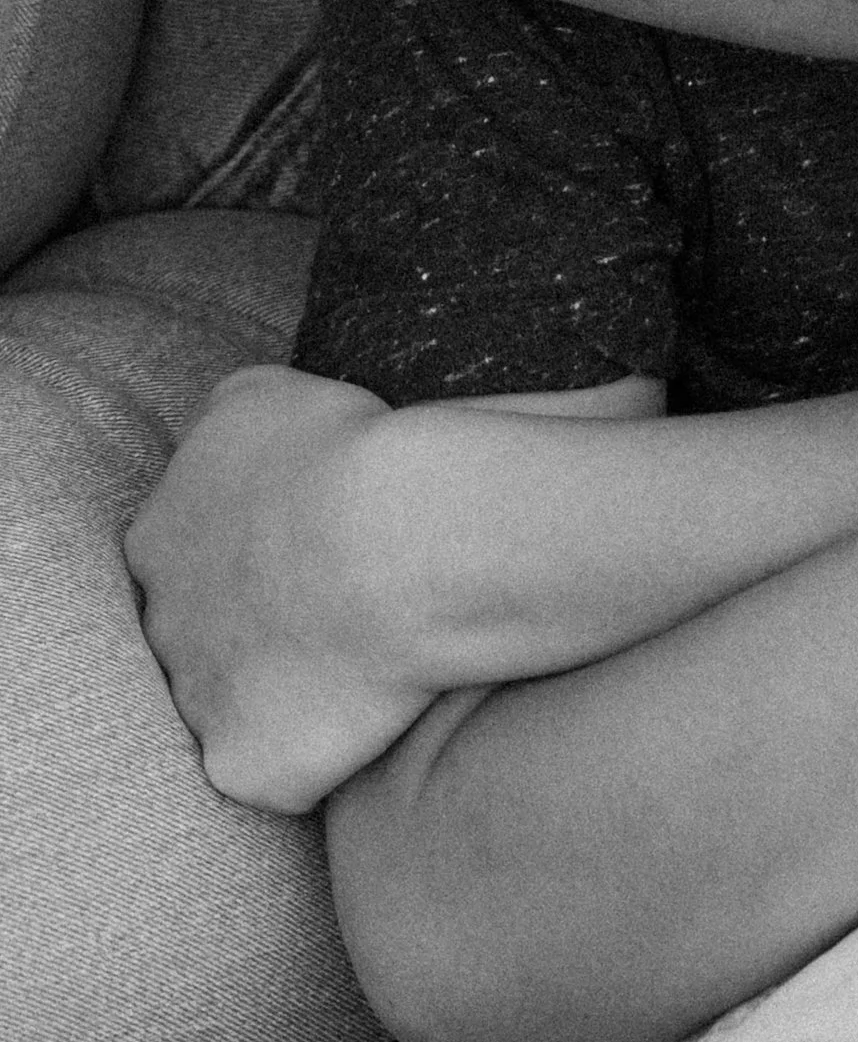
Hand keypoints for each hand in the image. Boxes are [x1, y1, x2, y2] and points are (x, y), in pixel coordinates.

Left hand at [125, 365, 426, 810]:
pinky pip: (281, 769)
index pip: (184, 557)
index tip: (309, 547)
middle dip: (254, 626)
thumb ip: (224, 433)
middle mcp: (160, 622)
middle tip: (337, 601)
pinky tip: (372, 707)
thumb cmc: (345, 451)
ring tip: (365, 652)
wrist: (392, 539)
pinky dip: (322, 749)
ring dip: (286, 688)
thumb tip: (240, 453)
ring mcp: (196, 701)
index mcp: (157, 535)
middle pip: (197, 636)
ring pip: (234, 705)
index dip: (251, 556)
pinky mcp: (243, 766)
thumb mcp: (260, 396)